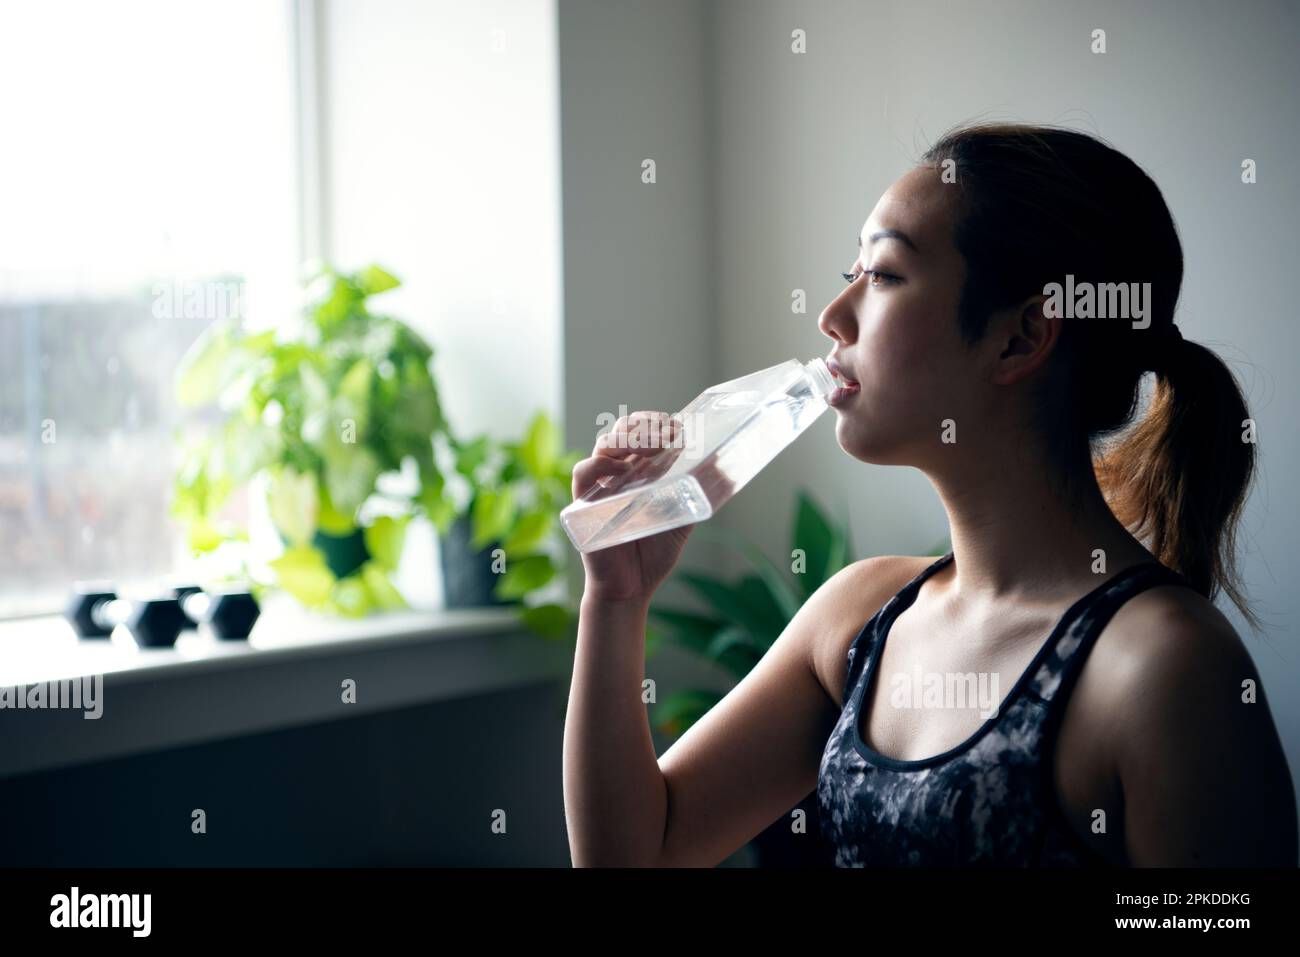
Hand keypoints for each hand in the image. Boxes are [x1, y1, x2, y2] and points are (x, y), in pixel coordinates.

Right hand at [569, 411, 694, 603]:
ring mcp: (599, 486)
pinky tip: (623, 468)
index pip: (640, 430)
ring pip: (604, 444)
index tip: (677, 424)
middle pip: (622, 430)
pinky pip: (583, 472)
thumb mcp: (683, 515)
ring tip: (654, 445)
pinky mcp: (583, 504)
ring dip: (629, 438)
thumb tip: (728, 470)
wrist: (632, 588)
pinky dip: (601, 464)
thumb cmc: (653, 552)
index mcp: (637, 470)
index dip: (655, 421)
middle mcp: (616, 472)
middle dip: (645, 424)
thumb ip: (699, 492)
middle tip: (669, 432)